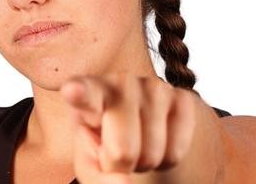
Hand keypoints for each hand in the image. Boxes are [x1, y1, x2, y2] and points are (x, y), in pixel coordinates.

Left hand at [60, 73, 197, 183]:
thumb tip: (124, 183)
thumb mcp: (90, 161)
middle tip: (115, 151)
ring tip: (137, 143)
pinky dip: (167, 159)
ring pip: (152, 154)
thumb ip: (96, 178)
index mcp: (87, 92)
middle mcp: (119, 82)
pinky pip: (176, 152)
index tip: (73, 90)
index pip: (83, 92)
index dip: (79, 92)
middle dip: (120, 164)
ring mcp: (153, 86)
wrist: (139, 125)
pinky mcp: (183, 98)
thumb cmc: (104, 141)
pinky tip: (158, 140)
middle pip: (122, 150)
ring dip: (144, 162)